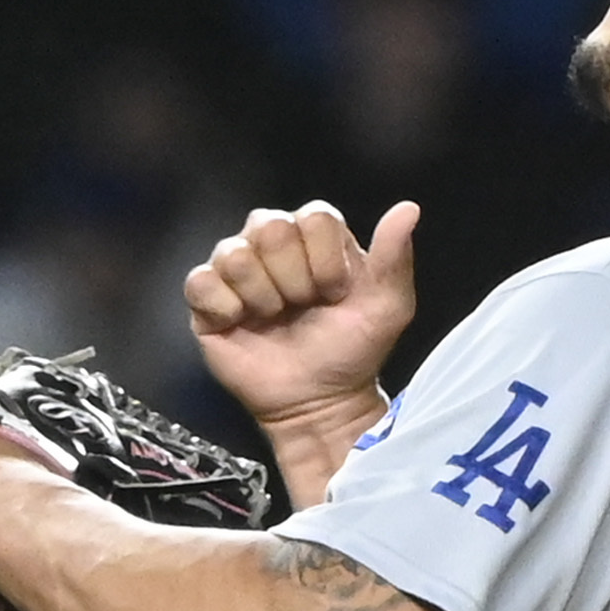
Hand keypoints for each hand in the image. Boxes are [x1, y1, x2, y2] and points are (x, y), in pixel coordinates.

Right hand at [186, 201, 417, 434]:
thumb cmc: (352, 351)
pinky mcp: (205, 300)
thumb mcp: (388, 307)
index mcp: (316, 236)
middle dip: (293, 277)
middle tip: (303, 308)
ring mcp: (236, 269)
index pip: (314, 216)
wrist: (318, 402)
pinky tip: (241, 324)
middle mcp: (272, 243)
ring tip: (275, 319)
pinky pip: (200, 282)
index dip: (326, 259)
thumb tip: (409, 208)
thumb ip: (395, 255)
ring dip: (262, 295)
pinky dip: (224, 307)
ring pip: (234, 253)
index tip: (335, 293)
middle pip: (270, 226)